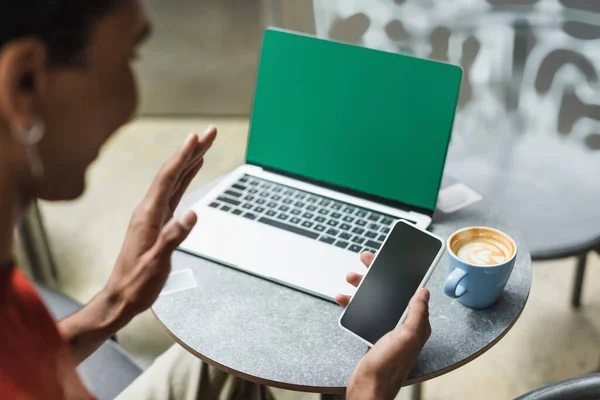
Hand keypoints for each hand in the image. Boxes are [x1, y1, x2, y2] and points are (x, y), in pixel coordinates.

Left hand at [104, 126, 216, 318]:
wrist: (121, 297)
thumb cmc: (137, 283)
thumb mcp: (156, 263)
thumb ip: (172, 238)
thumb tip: (192, 214)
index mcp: (148, 214)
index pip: (168, 178)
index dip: (183, 156)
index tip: (195, 137)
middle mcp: (149, 209)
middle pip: (173, 173)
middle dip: (191, 151)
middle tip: (209, 133)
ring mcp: (154, 214)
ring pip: (175, 180)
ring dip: (190, 161)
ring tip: (204, 145)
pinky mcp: (159, 222)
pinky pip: (175, 192)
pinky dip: (186, 178)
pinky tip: (192, 171)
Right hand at [336, 252, 431, 399]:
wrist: (367, 388)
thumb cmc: (388, 365)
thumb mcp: (406, 336)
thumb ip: (417, 313)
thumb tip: (424, 291)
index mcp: (416, 323)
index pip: (411, 290)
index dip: (402, 272)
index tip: (391, 258)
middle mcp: (403, 325)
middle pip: (391, 290)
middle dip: (377, 274)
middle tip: (366, 259)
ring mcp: (387, 329)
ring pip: (375, 299)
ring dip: (362, 287)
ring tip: (351, 277)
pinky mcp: (373, 334)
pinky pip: (363, 312)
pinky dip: (353, 303)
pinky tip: (343, 299)